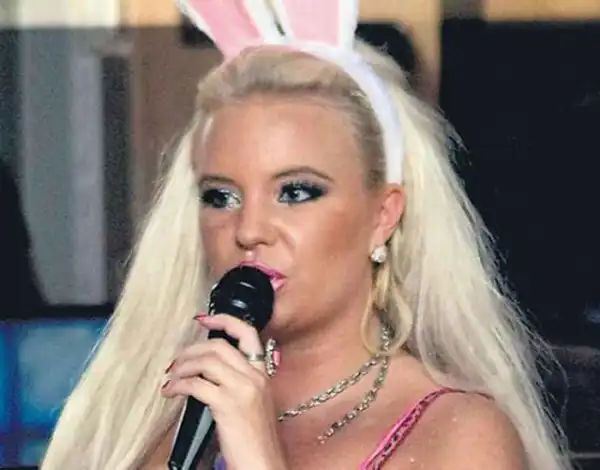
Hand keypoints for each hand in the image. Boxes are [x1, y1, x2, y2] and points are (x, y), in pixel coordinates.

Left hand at [161, 314, 286, 469]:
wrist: (262, 463)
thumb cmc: (255, 438)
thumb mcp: (255, 401)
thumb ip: (239, 381)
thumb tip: (208, 370)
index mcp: (262, 373)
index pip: (248, 333)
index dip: (224, 320)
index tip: (203, 319)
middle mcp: (255, 376)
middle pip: (219, 346)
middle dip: (191, 350)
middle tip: (176, 361)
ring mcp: (242, 389)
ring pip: (206, 360)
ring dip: (182, 366)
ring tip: (171, 377)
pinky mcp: (228, 404)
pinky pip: (196, 384)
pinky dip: (178, 385)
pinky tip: (170, 392)